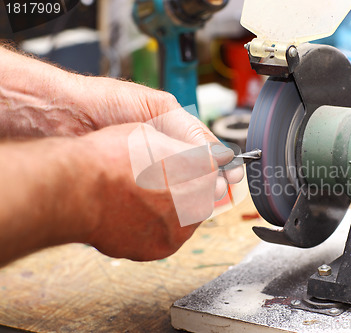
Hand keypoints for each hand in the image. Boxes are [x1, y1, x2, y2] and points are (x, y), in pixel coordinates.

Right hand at [78, 122, 238, 260]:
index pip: (214, 170)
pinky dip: (154, 228)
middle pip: (203, 197)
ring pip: (185, 219)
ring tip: (143, 198)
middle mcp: (197, 204)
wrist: (77, 189)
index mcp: (201, 171)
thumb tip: (199, 154)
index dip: (199, 167)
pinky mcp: (160, 250)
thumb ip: (181, 148)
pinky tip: (134, 214)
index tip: (187, 167)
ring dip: (172, 210)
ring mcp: (179, 230)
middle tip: (160, 182)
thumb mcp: (153, 135)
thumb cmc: (111, 157)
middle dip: (188, 189)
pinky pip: (164, 237)